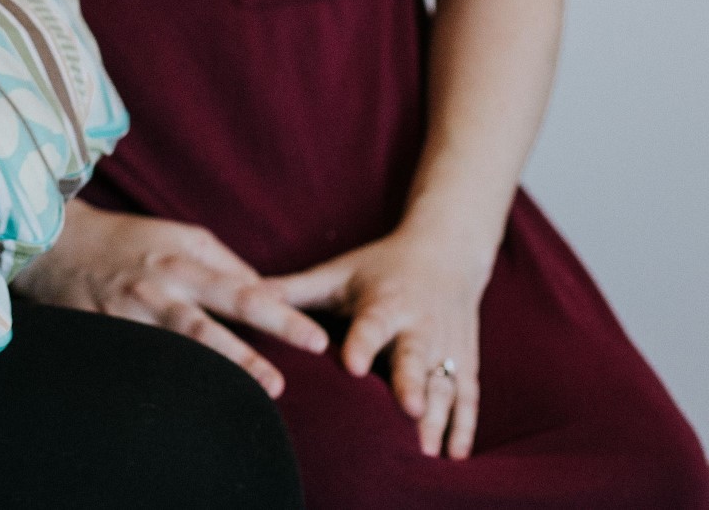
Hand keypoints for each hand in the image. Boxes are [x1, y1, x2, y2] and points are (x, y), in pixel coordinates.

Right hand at [14, 200, 327, 395]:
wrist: (56, 243)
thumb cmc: (130, 240)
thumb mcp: (181, 236)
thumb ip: (224, 265)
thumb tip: (266, 293)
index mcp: (185, 260)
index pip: (242, 290)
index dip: (280, 315)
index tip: (316, 339)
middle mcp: (161, 287)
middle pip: (212, 319)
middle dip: (250, 348)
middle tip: (285, 377)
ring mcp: (131, 313)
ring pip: (180, 343)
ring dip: (219, 367)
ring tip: (255, 392)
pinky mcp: (106, 332)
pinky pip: (140, 359)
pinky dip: (164, 378)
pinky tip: (186, 402)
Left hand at [267, 226, 491, 457]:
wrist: (447, 253)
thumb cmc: (379, 267)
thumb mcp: (338, 273)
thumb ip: (294, 290)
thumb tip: (241, 294)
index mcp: (384, 303)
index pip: (371, 324)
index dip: (362, 343)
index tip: (351, 365)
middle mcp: (419, 325)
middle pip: (415, 356)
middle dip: (411, 383)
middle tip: (410, 412)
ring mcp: (446, 345)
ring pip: (444, 382)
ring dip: (439, 416)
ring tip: (426, 450)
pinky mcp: (465, 361)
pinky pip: (467, 395)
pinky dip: (463, 425)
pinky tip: (455, 455)